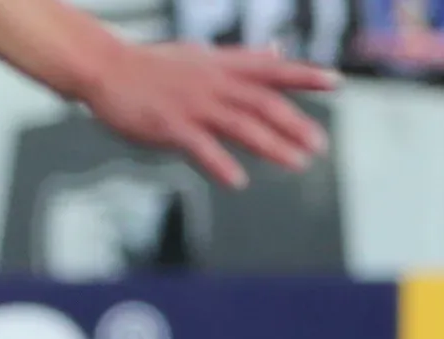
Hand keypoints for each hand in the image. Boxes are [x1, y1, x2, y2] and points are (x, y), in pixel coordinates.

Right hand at [75, 42, 338, 188]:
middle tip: (320, 145)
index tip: (336, 82)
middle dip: (294, 123)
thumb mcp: (202, 55)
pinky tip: (238, 182)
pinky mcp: (171, 126)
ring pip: (240, 124)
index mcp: (222, 66)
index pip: (271, 69)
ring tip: (297, 163)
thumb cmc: (154, 65)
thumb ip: (241, 58)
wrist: (106, 68)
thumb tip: (276, 52)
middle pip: (262, 102)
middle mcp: (213, 83)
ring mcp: (193, 105)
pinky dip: (219, 164)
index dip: (304, 75)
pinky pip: (200, 147)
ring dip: (271, 145)